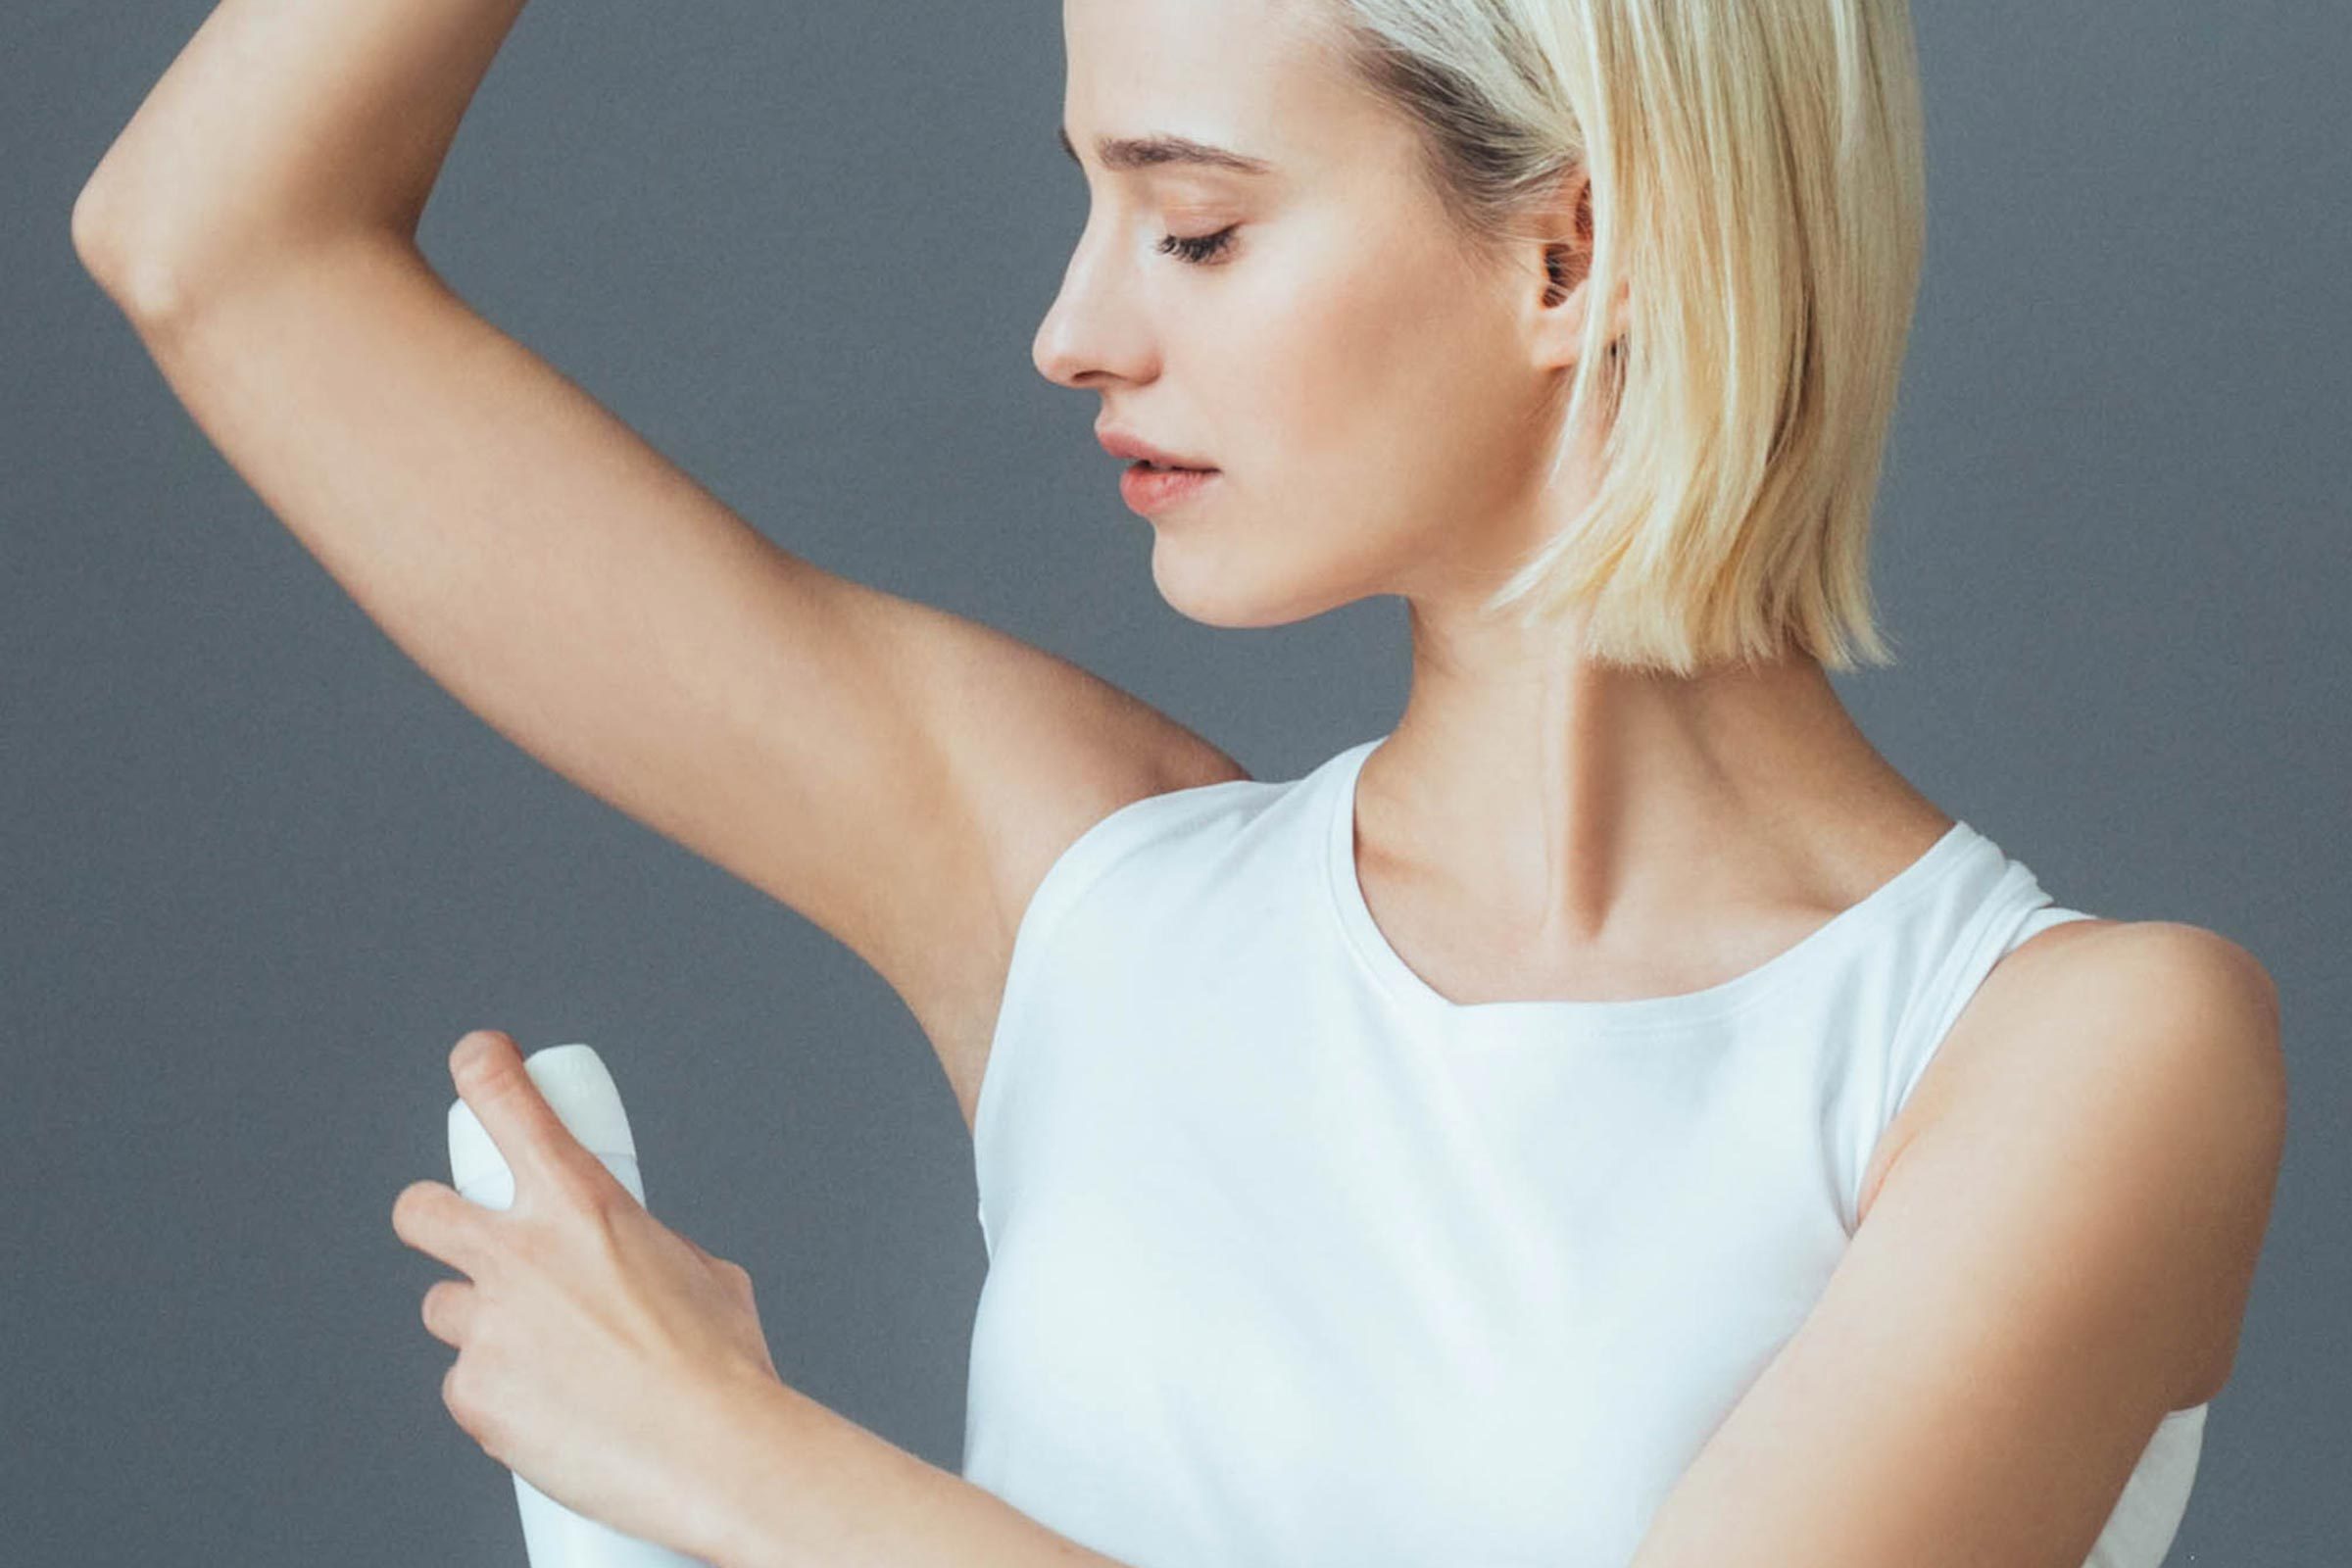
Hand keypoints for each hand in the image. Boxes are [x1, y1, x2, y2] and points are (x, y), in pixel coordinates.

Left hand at [392, 1029, 784, 1555]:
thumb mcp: (697, 1271)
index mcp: (581, 1202)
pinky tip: (554, 1413)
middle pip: (420, 1208)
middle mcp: (520, 1253)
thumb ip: (641, 1247)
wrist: (715, 1453)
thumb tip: (627, 1258)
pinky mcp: (474, 1394)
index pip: (504, 1100)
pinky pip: (467, 1384)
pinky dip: (501, 1396)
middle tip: (471, 1241)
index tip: (478, 1058)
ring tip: (547, 1359)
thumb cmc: (721, 1367)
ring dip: (482, 1325)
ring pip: (444, 1309)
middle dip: (434, 1217)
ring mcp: (488, 1326)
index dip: (481, 1067)